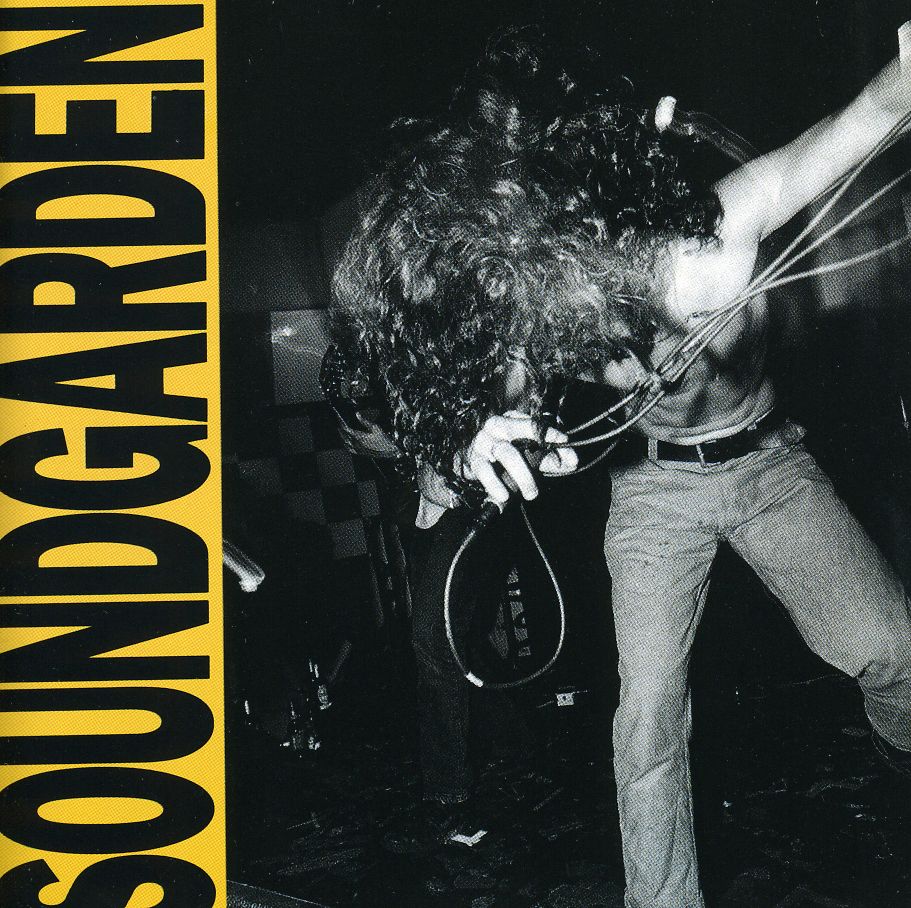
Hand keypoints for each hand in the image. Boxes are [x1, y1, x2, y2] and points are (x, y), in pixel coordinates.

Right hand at [462, 412, 577, 505]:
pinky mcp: (474, 459)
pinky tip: (504, 496)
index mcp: (514, 420)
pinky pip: (485, 471)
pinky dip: (495, 484)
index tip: (569, 453)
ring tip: (531, 494)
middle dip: (541, 459)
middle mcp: (498, 426)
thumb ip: (550, 457)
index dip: (554, 438)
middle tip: (554, 477)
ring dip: (522, 476)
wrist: (471, 460)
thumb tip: (572, 462)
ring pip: (507, 454)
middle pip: (521, 437)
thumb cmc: (506, 455)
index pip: (537, 426)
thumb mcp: (530, 454)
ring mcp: (484, 441)